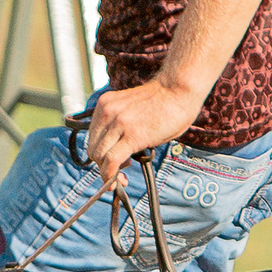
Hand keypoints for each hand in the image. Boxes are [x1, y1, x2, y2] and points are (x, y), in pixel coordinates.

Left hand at [83, 76, 204, 185]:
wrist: (178, 90)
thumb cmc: (163, 103)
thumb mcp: (131, 110)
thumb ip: (120, 128)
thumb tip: (120, 153)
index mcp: (105, 105)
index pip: (93, 138)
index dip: (101, 155)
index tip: (112, 163)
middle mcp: (107, 112)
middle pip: (93, 149)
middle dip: (103, 166)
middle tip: (121, 171)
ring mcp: (118, 123)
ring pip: (100, 157)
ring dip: (109, 172)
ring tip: (124, 175)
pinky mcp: (131, 134)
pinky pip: (112, 160)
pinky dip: (112, 175)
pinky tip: (121, 181)